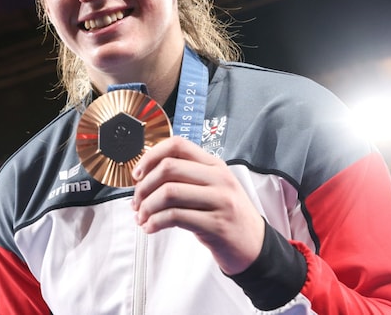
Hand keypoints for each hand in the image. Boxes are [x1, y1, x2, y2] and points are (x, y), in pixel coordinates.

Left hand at [131, 136, 265, 274]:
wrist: (254, 246)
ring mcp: (220, 200)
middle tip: (136, 202)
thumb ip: (185, 177)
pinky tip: (151, 227)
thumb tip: (144, 174)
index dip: (151, 156)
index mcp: (214, 164)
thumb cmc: (225, 215)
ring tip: (142, 218)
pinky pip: (175, 217)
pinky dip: (155, 222)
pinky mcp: (216, 224)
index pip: (177, 145)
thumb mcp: (211, 187)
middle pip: (168, 167)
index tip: (137, 173)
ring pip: (168, 192)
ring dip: (147, 206)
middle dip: (143, 186)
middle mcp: (219, 178)